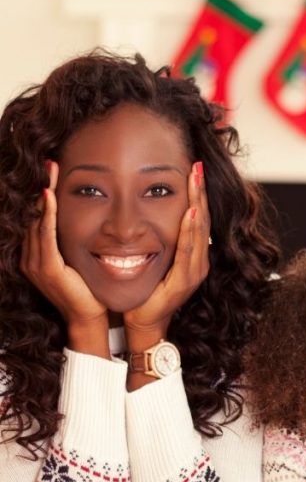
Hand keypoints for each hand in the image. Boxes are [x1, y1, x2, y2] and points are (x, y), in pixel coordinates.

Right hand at [21, 161, 108, 354]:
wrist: (90, 318)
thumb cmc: (92, 290)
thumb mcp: (84, 260)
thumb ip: (81, 242)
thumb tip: (97, 221)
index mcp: (41, 255)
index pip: (41, 217)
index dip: (47, 194)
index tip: (56, 170)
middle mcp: (32, 257)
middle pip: (35, 214)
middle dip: (43, 188)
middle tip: (51, 163)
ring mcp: (36, 263)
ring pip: (37, 220)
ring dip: (44, 195)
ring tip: (50, 172)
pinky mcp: (46, 268)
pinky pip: (44, 235)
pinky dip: (47, 215)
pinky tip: (50, 197)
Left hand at [123, 162, 209, 344]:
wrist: (143, 322)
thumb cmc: (146, 291)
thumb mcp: (156, 259)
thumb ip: (161, 240)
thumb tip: (155, 214)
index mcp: (194, 255)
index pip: (198, 217)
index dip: (198, 193)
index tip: (195, 169)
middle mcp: (199, 261)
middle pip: (203, 219)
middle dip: (200, 192)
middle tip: (198, 166)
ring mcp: (195, 271)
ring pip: (199, 231)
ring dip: (198, 204)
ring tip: (196, 181)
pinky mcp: (185, 281)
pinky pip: (189, 251)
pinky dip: (191, 231)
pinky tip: (191, 214)